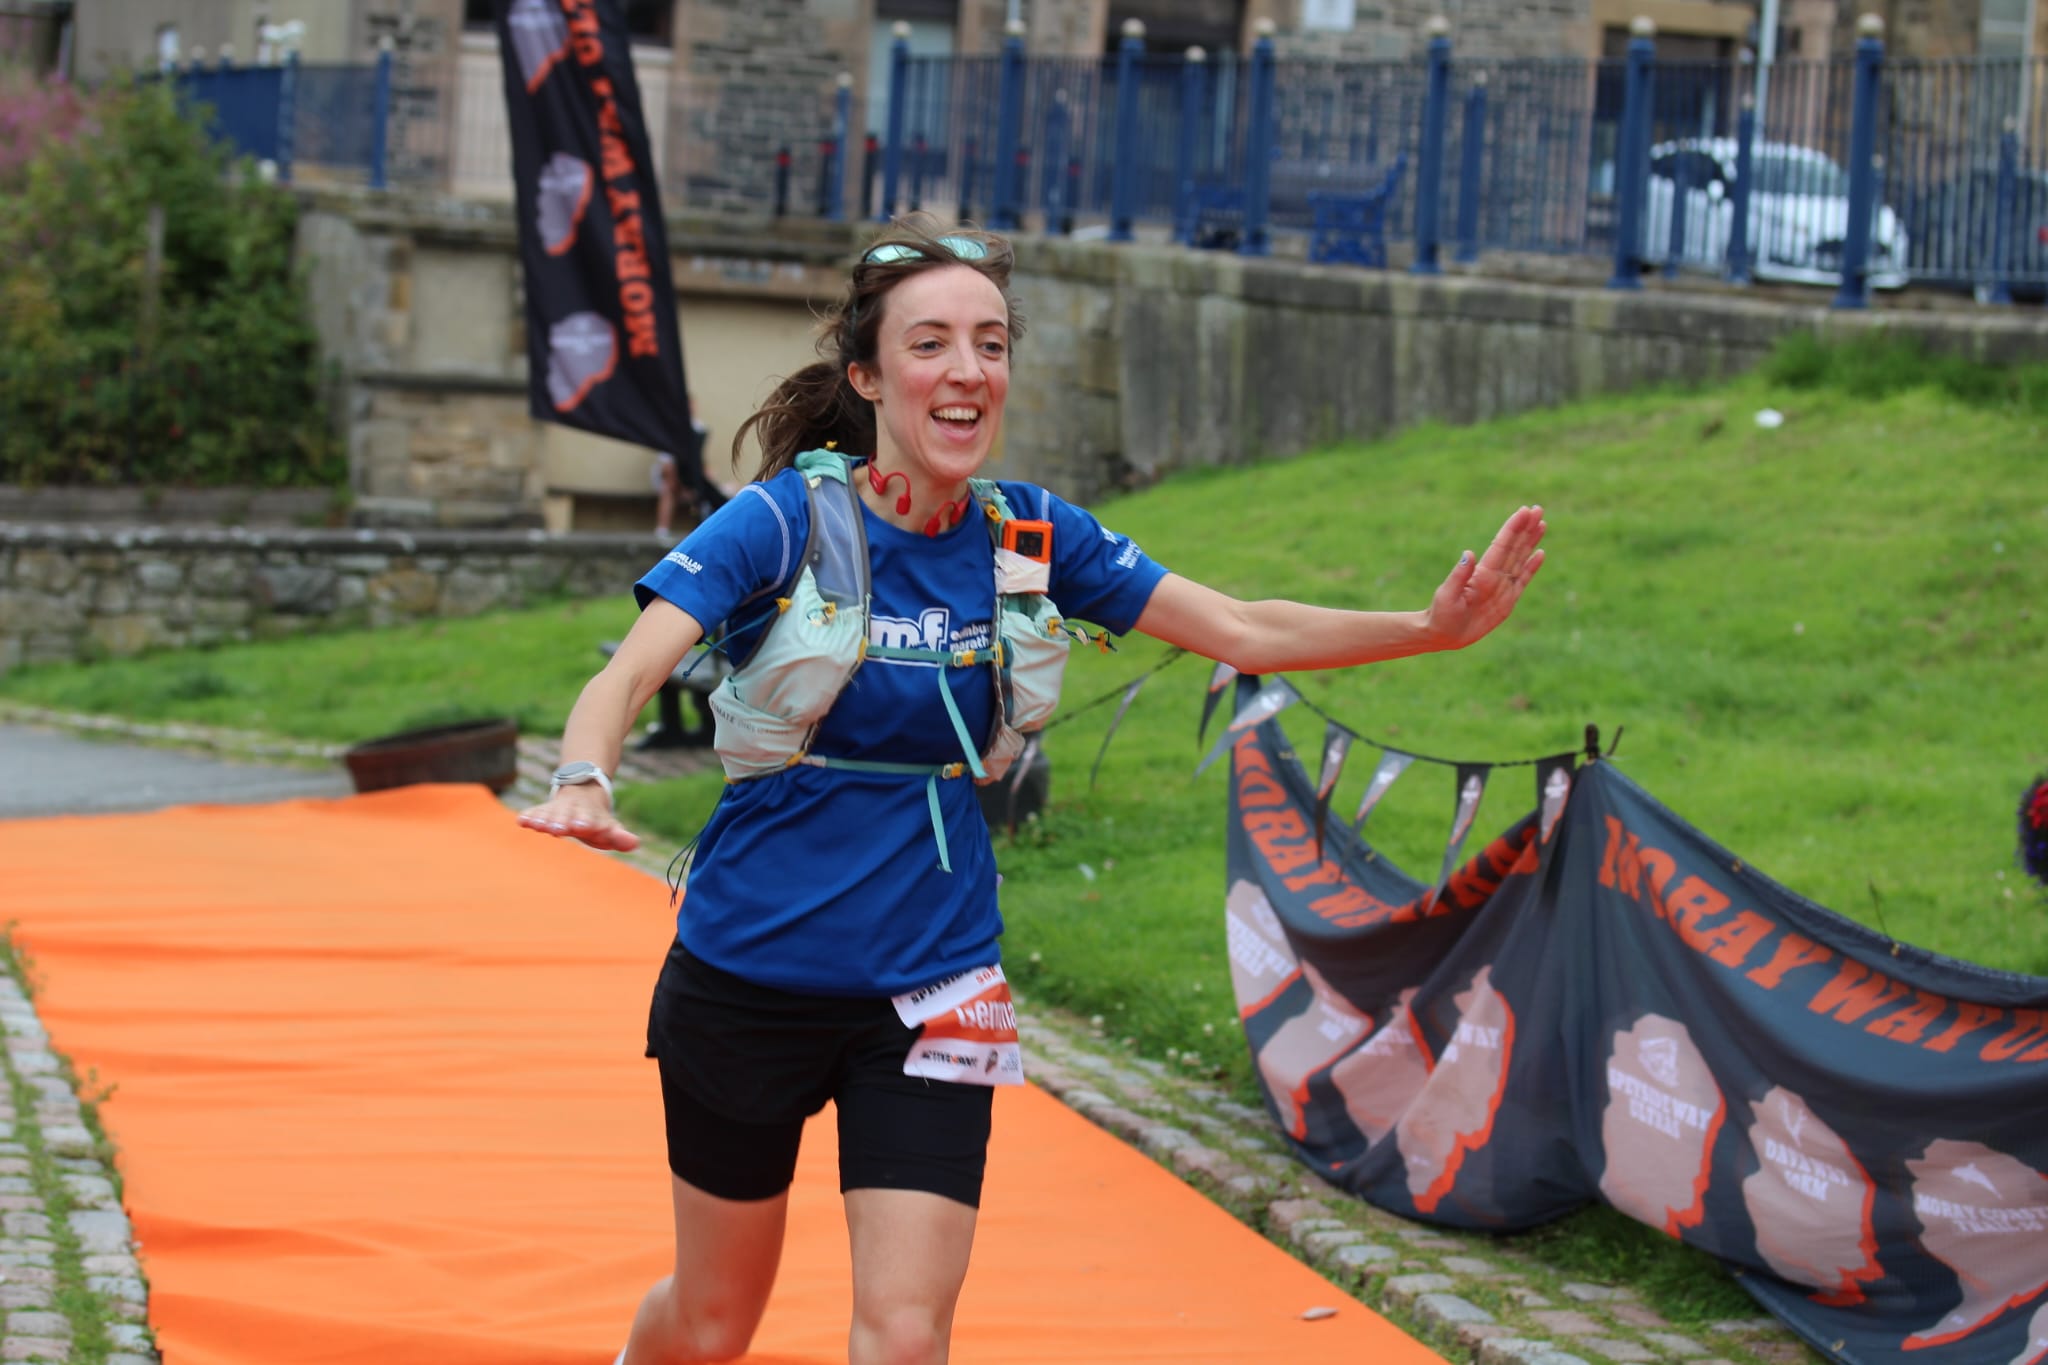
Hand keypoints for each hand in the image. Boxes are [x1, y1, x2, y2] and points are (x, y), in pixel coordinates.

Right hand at [517, 783, 640, 851]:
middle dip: (563, 821)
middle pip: (568, 815)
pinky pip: (535, 812)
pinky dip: (530, 816)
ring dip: (545, 820)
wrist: (583, 794)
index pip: (591, 820)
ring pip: (551, 813)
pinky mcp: (544, 811)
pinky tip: (522, 820)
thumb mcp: (610, 828)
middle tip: (559, 829)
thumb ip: (620, 837)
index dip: (589, 823)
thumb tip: (635, 843)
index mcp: (592, 817)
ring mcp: (558, 810)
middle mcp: (574, 811)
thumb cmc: (596, 821)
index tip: (586, 826)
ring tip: (539, 826)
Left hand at [1424, 505, 1546, 650]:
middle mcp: (1494, 576)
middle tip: (1537, 509)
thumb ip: (1459, 575)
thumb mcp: (1447, 596)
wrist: (1443, 635)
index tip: (1524, 511)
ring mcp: (1502, 586)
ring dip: (1531, 541)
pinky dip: (1532, 566)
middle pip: (1514, 547)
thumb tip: (1469, 553)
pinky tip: (1540, 552)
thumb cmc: (1441, 615)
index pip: (1502, 545)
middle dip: (1526, 528)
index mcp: (1482, 573)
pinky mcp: (1508, 600)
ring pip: (1521, 559)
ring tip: (1541, 524)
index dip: (1513, 528)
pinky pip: (1523, 579)